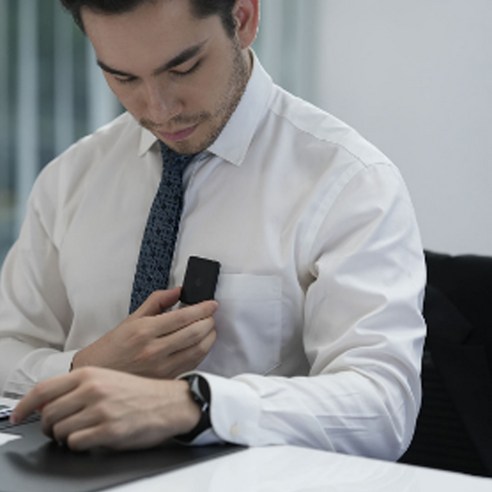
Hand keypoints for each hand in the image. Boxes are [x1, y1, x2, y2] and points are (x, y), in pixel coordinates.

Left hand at [10, 367, 200, 450]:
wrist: (170, 402)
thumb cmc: (140, 391)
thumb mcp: (108, 379)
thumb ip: (79, 387)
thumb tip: (49, 404)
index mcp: (90, 374)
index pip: (43, 390)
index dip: (24, 406)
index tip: (17, 416)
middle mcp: (92, 390)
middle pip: (47, 415)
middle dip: (49, 426)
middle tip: (60, 428)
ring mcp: (100, 410)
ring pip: (59, 432)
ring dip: (65, 436)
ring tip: (81, 432)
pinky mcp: (108, 431)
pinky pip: (75, 444)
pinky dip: (79, 445)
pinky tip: (93, 438)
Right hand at [72, 288, 216, 378]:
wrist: (97, 374)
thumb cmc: (112, 348)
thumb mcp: (131, 319)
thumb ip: (157, 302)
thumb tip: (178, 291)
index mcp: (144, 331)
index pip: (183, 316)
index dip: (203, 308)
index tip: (212, 304)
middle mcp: (154, 350)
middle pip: (194, 333)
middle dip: (209, 321)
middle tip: (211, 314)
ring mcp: (161, 368)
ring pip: (198, 350)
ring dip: (210, 337)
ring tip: (209, 328)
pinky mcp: (165, 380)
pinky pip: (192, 364)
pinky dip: (202, 352)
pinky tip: (201, 344)